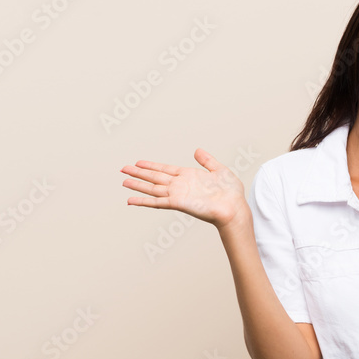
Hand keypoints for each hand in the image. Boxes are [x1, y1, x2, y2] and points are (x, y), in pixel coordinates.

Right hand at [120, 148, 247, 228]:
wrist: (234, 207)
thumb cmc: (231, 193)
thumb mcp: (220, 170)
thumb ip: (207, 160)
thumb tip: (197, 150)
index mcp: (189, 176)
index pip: (165, 169)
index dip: (151, 166)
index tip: (139, 163)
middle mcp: (181, 185)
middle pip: (155, 178)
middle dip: (139, 174)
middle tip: (123, 169)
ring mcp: (178, 194)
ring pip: (153, 188)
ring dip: (137, 185)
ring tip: (123, 181)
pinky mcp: (178, 203)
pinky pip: (157, 202)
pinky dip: (143, 201)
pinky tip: (131, 200)